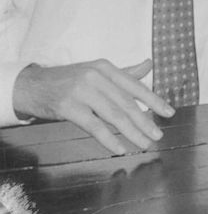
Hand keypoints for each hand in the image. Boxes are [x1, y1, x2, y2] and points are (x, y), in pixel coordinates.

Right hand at [12, 59, 174, 154]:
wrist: (33, 86)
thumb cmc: (69, 80)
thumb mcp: (97, 72)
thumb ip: (124, 73)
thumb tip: (149, 64)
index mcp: (106, 68)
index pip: (135, 86)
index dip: (154, 101)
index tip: (169, 113)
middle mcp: (96, 77)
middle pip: (126, 103)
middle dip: (145, 121)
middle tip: (158, 134)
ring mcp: (82, 92)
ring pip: (113, 115)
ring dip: (132, 132)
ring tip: (145, 143)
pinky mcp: (68, 107)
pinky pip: (94, 126)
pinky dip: (109, 139)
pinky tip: (120, 148)